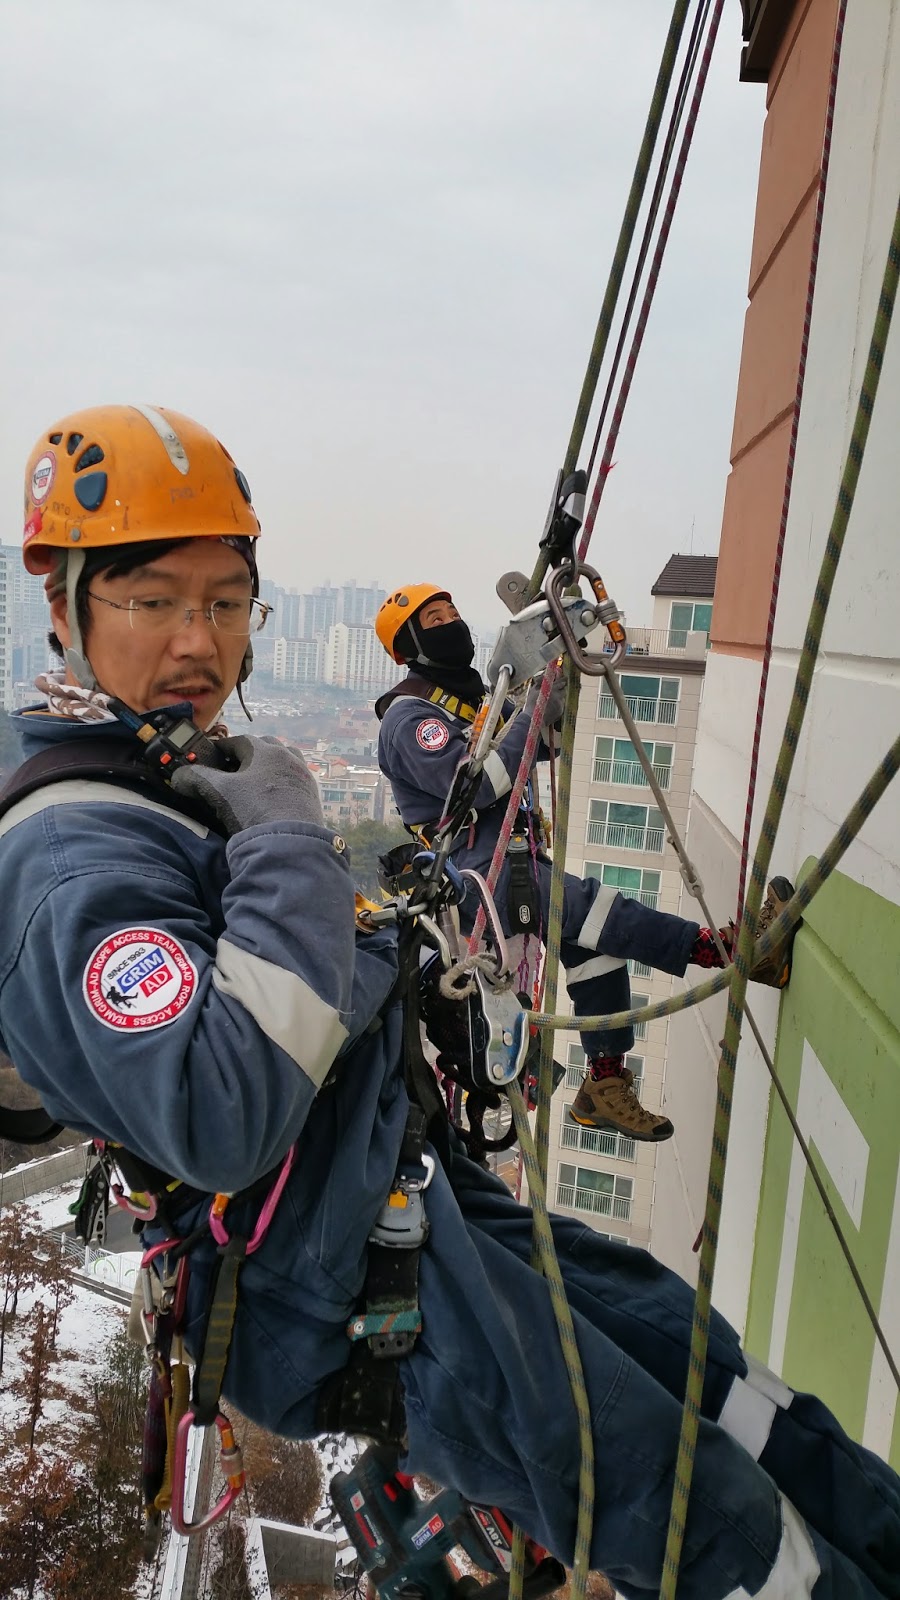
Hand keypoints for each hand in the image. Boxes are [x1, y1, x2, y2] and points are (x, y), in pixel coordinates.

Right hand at [171, 735, 324, 836]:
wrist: (290, 844)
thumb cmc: (254, 811)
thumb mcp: (219, 792)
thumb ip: (196, 779)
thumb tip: (178, 776)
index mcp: (266, 750)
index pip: (239, 741)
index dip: (222, 748)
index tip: (210, 756)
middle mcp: (288, 757)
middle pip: (265, 746)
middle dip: (247, 755)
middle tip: (231, 769)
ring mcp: (303, 776)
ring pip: (283, 762)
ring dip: (267, 767)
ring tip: (253, 782)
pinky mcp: (312, 795)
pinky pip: (293, 780)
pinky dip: (280, 783)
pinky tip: (272, 798)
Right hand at [524, 676, 565, 729]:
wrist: (533, 719)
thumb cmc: (532, 703)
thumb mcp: (534, 689)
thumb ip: (541, 680)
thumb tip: (546, 674)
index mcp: (552, 689)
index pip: (561, 682)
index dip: (562, 679)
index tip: (565, 677)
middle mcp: (558, 696)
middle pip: (563, 689)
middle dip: (561, 688)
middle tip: (557, 688)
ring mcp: (560, 704)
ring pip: (562, 698)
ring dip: (559, 697)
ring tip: (551, 699)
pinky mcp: (561, 711)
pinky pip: (561, 705)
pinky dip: (557, 704)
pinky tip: (550, 706)